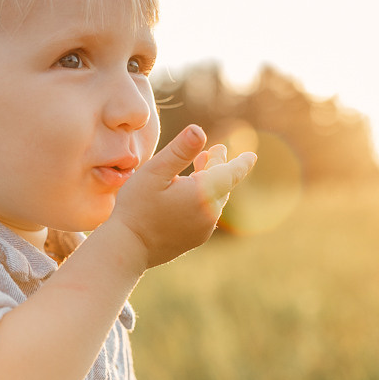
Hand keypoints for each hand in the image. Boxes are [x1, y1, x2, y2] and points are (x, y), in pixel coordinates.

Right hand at [106, 125, 255, 269]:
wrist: (127, 249)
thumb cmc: (136, 207)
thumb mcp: (154, 173)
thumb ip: (179, 151)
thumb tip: (199, 130)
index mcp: (203, 194)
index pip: (230, 174)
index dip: (240, 163)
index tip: (251, 156)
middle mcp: (209, 214)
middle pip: (222, 185)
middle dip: (219, 167)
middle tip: (216, 151)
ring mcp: (203, 229)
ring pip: (214, 200)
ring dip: (209, 182)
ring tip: (199, 169)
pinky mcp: (194, 239)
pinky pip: (205, 214)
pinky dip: (202, 200)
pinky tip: (187, 193)